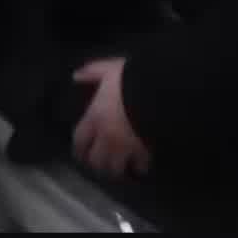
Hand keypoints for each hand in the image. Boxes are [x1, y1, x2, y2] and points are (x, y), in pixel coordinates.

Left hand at [72, 58, 151, 180]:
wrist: (160, 92)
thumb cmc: (133, 79)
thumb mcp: (111, 69)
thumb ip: (93, 72)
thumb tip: (76, 76)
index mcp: (96, 117)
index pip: (79, 140)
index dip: (79, 149)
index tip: (81, 153)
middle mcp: (107, 137)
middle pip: (96, 160)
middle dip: (98, 163)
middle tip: (102, 164)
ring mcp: (125, 148)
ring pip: (116, 169)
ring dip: (117, 169)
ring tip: (121, 168)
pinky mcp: (145, 152)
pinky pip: (140, 166)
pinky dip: (140, 166)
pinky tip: (142, 165)